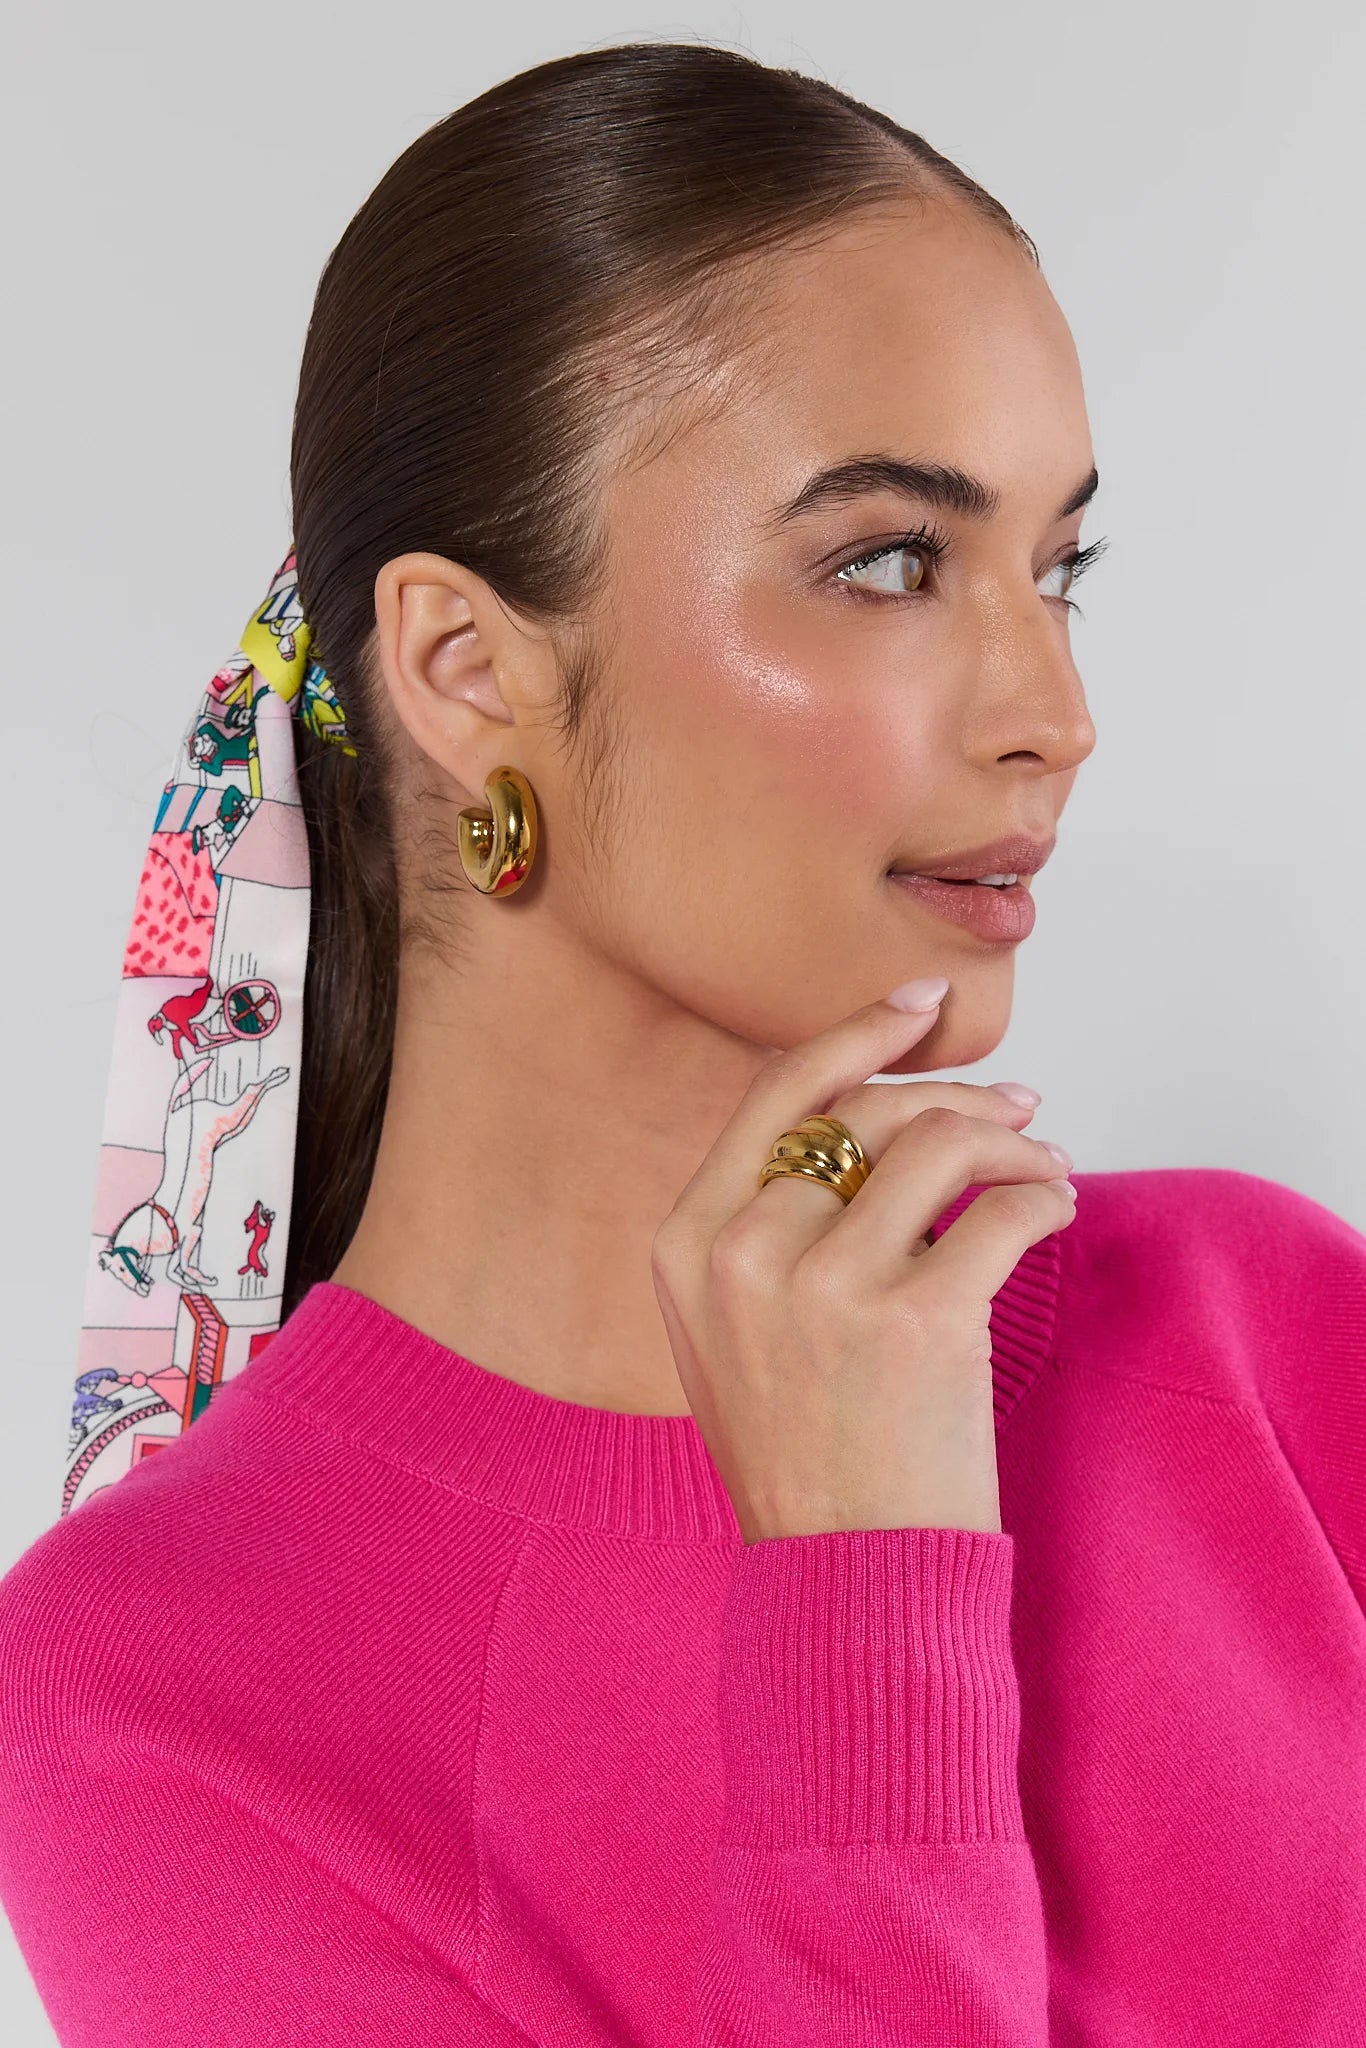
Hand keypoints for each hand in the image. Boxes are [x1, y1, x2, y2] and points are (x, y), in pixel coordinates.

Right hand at [649, 986, 1075, 1540]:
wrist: (842, 1577)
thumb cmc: (801, 1449)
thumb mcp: (730, 1328)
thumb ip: (764, 1223)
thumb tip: (874, 1112)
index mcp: (686, 1243)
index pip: (777, 1095)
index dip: (856, 1035)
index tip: (922, 1006)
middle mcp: (743, 1254)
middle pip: (868, 1111)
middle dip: (960, 1098)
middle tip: (1022, 1107)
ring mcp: (824, 1289)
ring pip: (941, 1145)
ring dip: (1014, 1143)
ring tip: (1045, 1166)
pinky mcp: (915, 1324)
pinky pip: (1000, 1212)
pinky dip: (1043, 1198)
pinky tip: (1052, 1211)